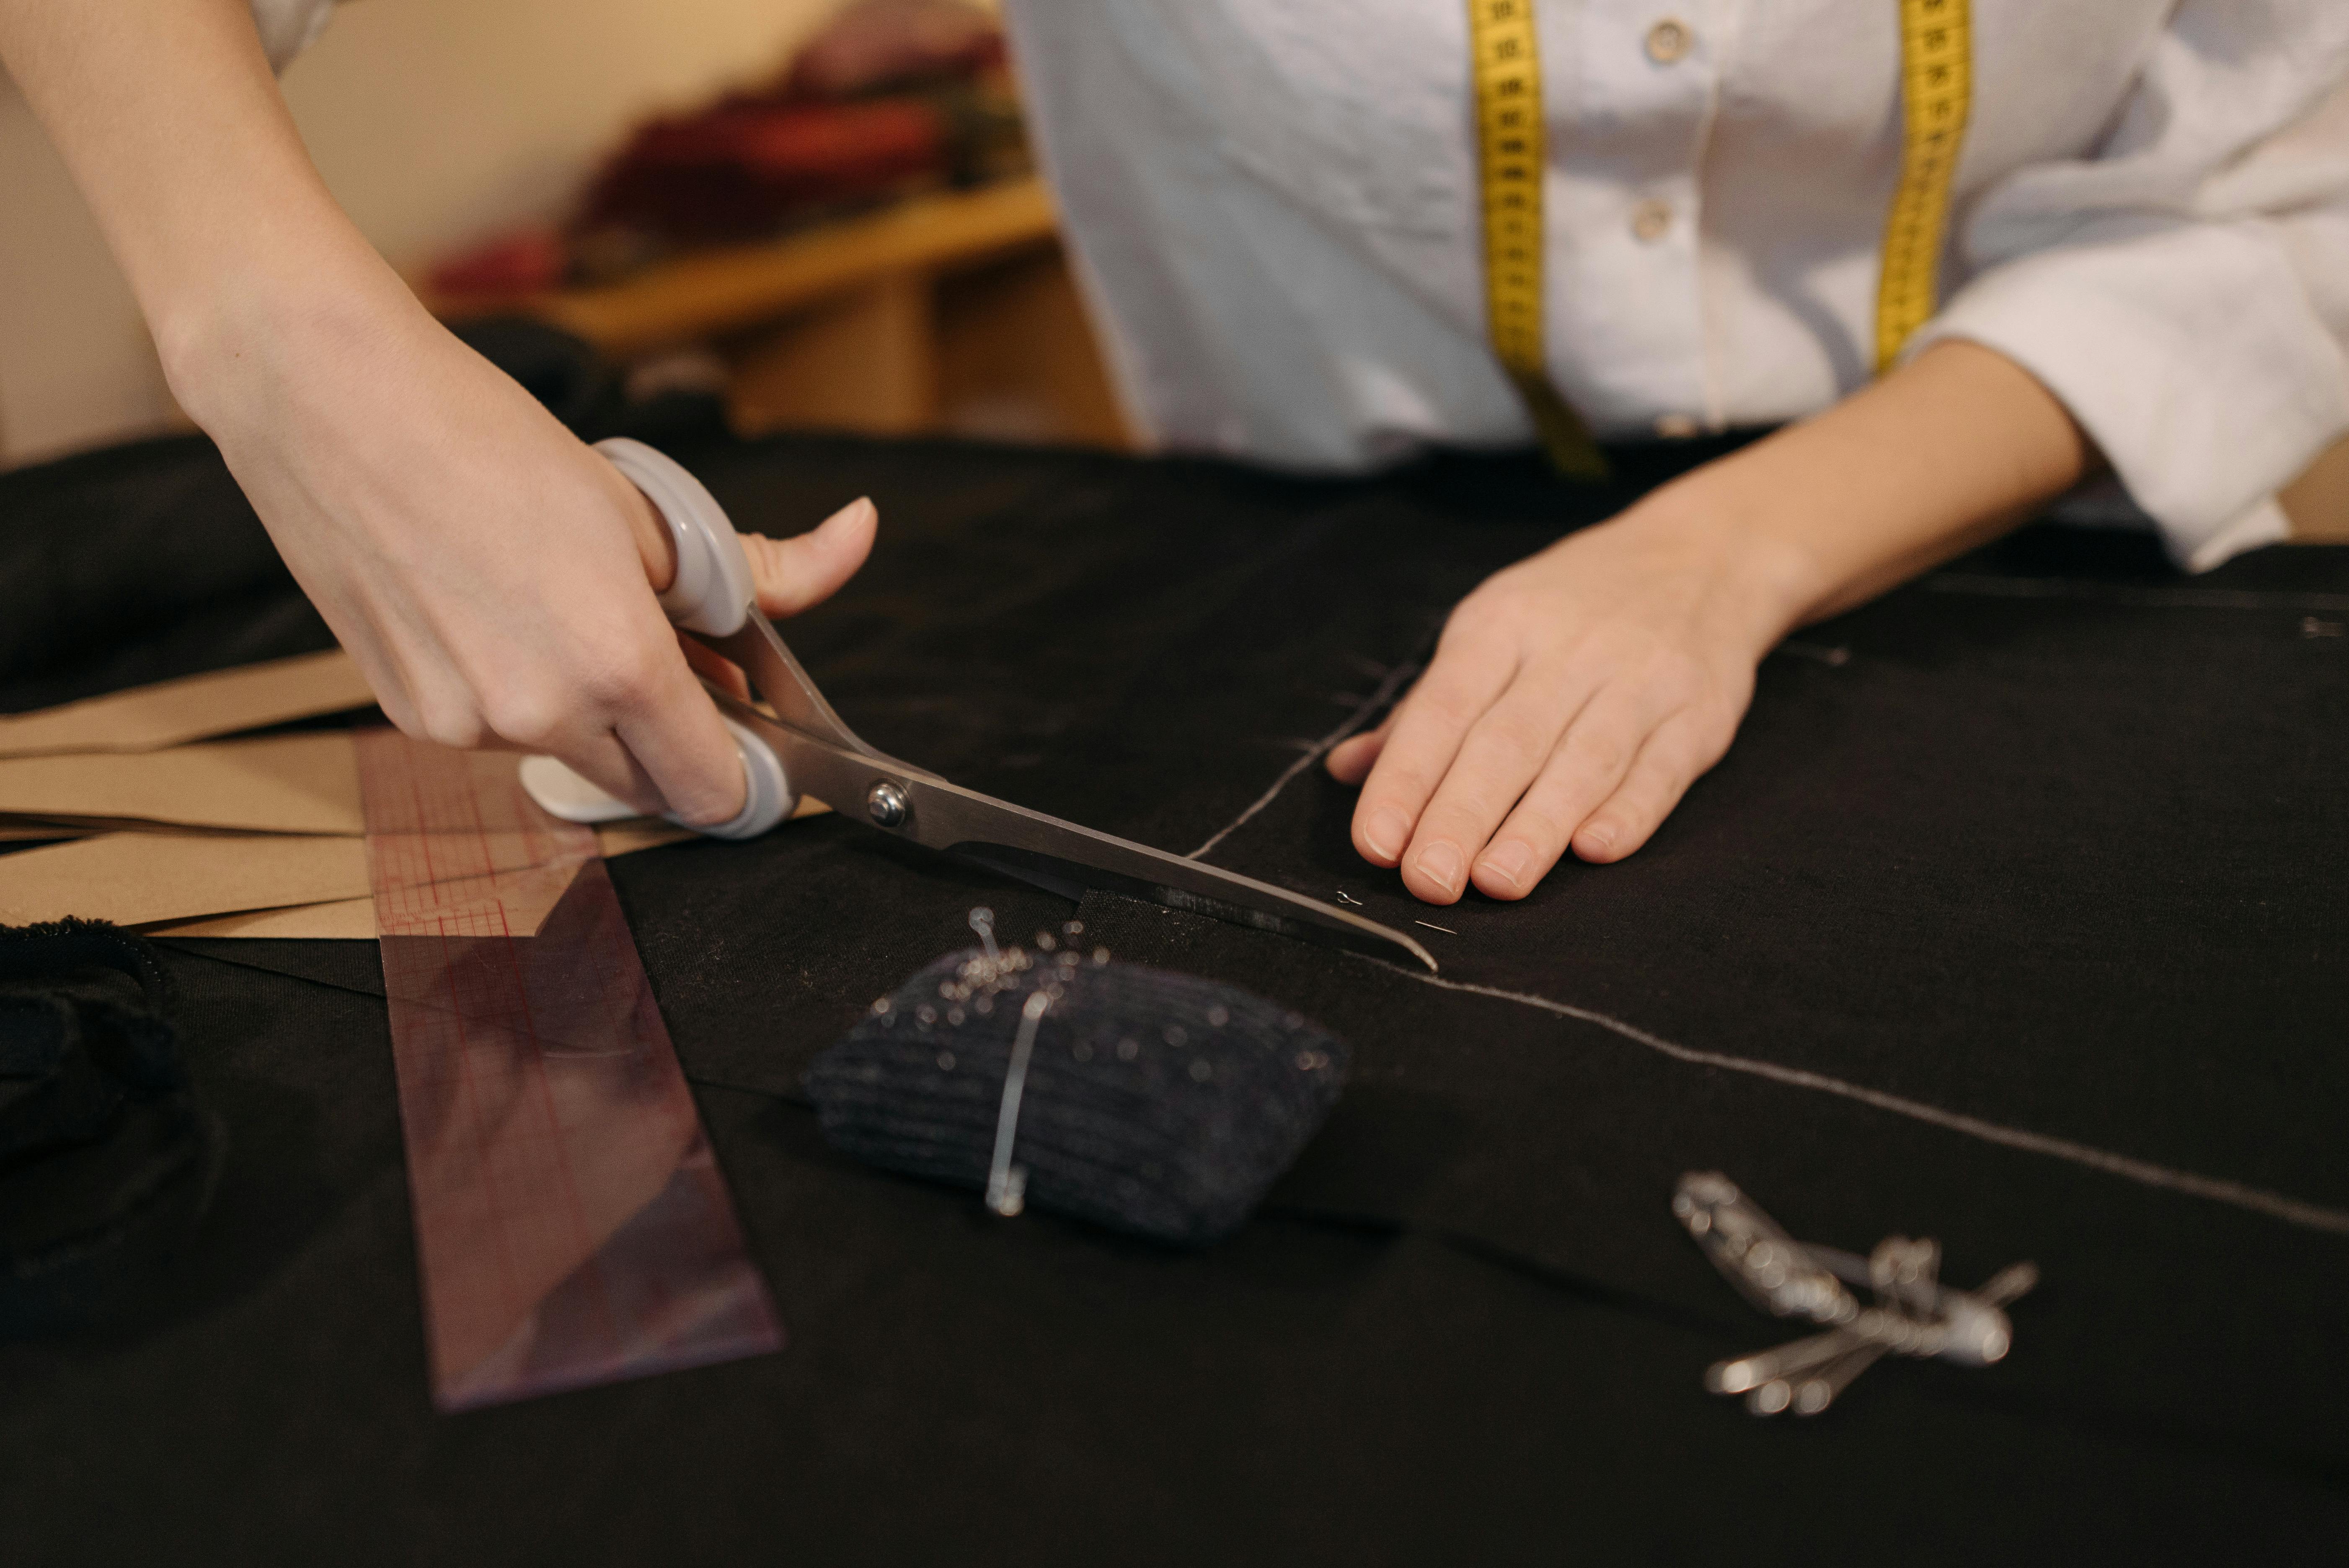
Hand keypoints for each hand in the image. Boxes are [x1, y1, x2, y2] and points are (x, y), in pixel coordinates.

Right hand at [177, 279, 873, 823]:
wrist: (331, 402)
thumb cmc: (491, 441)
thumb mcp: (651, 508)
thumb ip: (763, 568)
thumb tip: (858, 539)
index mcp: (616, 663)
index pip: (712, 787)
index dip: (745, 768)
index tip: (750, 734)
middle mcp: (538, 713)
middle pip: (646, 783)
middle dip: (671, 737)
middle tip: (669, 655)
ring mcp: (464, 723)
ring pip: (567, 753)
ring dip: (589, 709)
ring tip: (561, 604)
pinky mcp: (408, 714)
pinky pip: (495, 730)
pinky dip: (516, 691)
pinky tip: (493, 609)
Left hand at [1325, 502, 1796, 903]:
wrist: (1703, 554)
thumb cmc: (1572, 606)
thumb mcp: (1492, 630)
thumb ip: (1423, 709)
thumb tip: (1347, 770)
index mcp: (1502, 625)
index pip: (1443, 709)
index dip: (1406, 779)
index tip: (1377, 842)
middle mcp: (1571, 648)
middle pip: (1506, 742)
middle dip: (1461, 816)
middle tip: (1426, 881)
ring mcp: (1642, 678)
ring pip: (1583, 761)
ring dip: (1537, 827)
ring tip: (1496, 882)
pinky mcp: (1701, 712)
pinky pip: (1660, 768)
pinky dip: (1629, 810)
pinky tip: (1595, 850)